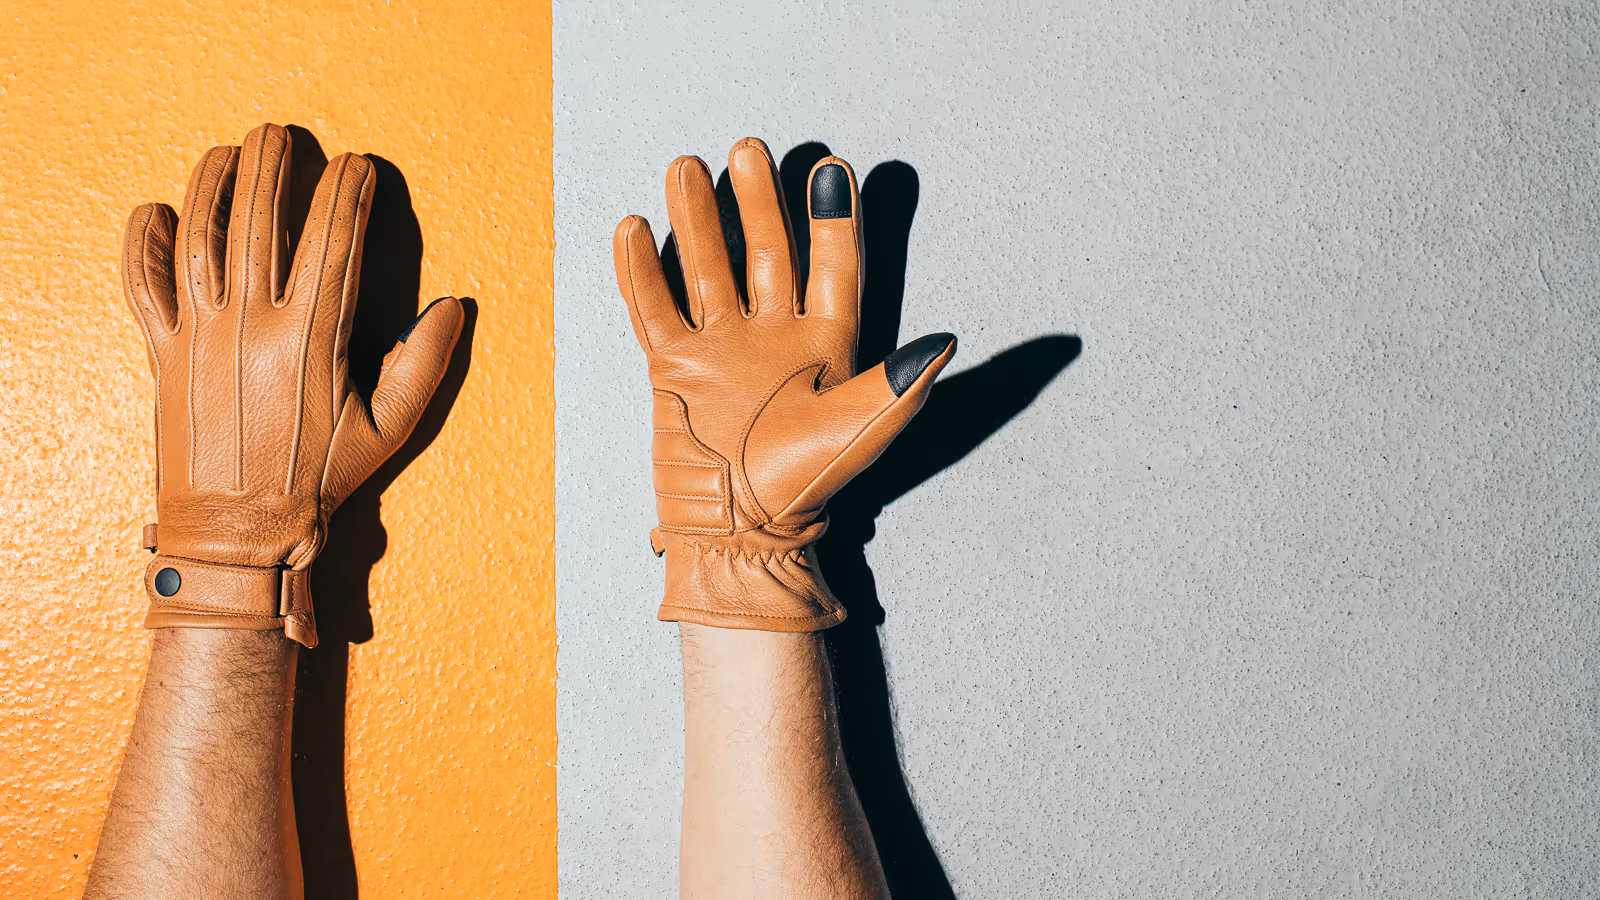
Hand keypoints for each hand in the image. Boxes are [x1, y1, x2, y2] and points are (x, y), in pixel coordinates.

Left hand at [123, 124, 463, 645]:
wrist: (236, 533)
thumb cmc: (318, 482)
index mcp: (312, 336)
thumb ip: (425, 366)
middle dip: (271, 166)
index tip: (357, 166)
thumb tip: (452, 309)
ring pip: (199, 237)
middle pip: (258, 219)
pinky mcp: (163, 353)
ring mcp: (200, 334)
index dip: (347, 192)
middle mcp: (252, 323)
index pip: (335, 239)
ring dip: (210, 185)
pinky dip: (142, 245)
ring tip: (225, 153)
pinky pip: (144, 287)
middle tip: (280, 134)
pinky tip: (151, 211)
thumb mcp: (390, 430)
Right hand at [613, 137, 954, 630]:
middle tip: (750, 149)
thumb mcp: (863, 430)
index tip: (831, 167)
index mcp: (826, 345)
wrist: (742, 531)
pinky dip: (642, 272)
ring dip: (697, 221)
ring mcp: (721, 349)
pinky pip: (654, 310)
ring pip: (706, 269)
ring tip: (686, 167)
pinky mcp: (674, 368)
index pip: (832, 267)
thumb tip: (946, 341)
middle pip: (766, 253)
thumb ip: (901, 383)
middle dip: (758, 202)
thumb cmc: (808, 482)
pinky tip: (633, 226)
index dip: (833, 219)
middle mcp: (773, 337)